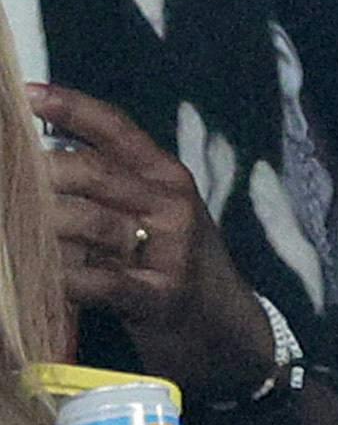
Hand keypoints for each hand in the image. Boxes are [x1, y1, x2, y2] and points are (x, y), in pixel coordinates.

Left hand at [33, 85, 272, 400]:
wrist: (228, 330)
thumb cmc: (172, 265)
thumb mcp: (154, 215)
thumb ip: (106, 186)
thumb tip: (34, 158)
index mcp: (166, 177)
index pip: (116, 129)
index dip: (70, 107)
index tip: (23, 94)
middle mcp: (172, 204)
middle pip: (92, 173)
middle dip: (36, 175)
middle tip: (4, 180)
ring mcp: (170, 249)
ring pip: (89, 223)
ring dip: (39, 227)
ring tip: (10, 230)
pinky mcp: (161, 296)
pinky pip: (100, 282)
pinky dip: (63, 279)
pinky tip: (41, 278)